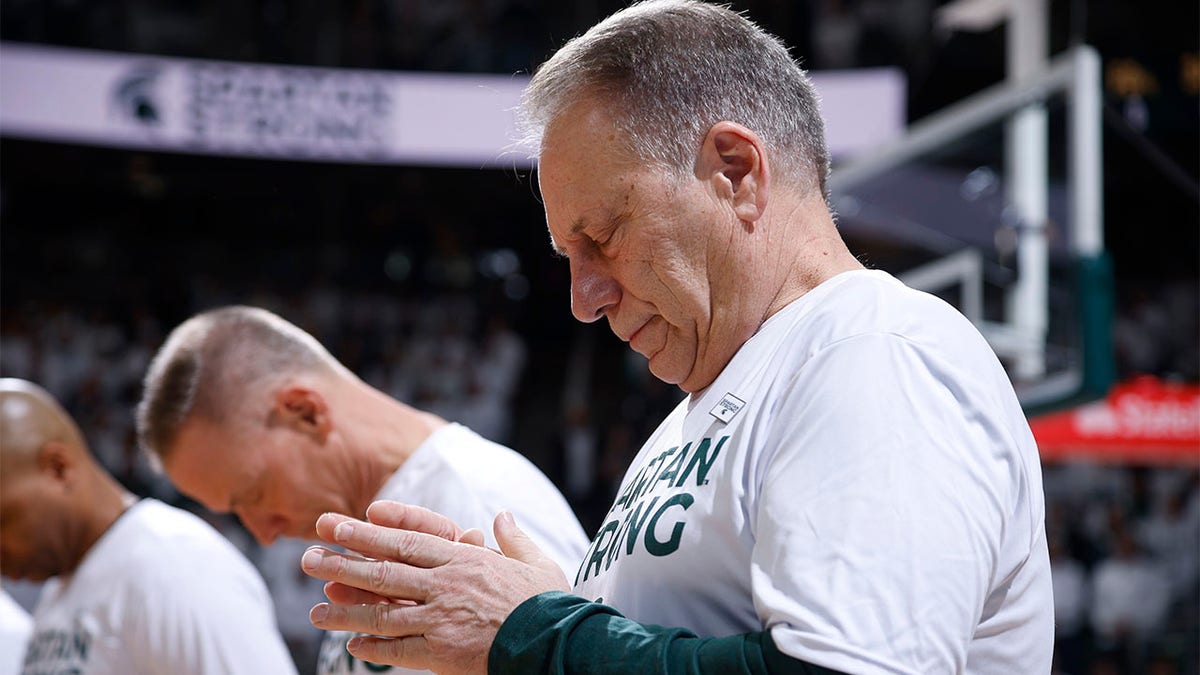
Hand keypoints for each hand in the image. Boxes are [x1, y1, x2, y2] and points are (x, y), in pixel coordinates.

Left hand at [302, 508, 569, 674]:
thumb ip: (514, 538)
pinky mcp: (442, 652)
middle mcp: (446, 584)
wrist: (558, 643)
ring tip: (315, 612)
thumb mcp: (536, 562)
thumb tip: (501, 516)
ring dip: (346, 612)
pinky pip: (399, 650)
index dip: (369, 533)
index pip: (406, 541)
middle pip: (384, 571)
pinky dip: (374, 649)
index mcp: (464, 559)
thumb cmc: (549, 603)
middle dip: (342, 562)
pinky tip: (352, 647)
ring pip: (383, 612)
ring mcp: (441, 618)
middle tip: (308, 556)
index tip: (341, 524)